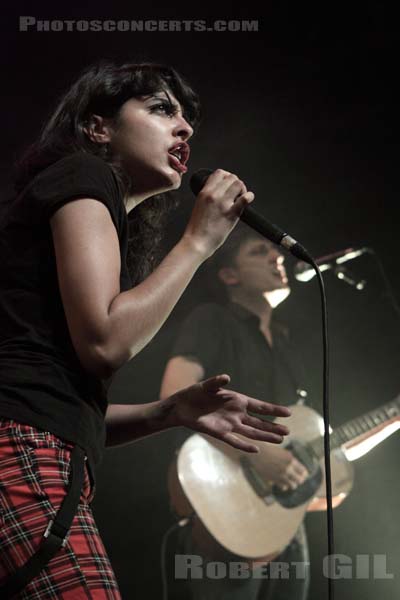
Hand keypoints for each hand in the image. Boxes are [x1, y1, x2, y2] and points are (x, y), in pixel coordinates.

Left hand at [165, 373, 290, 452]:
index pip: (259, 406)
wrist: (182, 406)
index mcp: (237, 400)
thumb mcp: (207, 385)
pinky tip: (255, 450)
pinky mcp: (219, 433)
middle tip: (288, 432)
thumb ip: (217, 381)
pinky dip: (244, 445)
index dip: (273, 410)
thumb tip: (226, 377)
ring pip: (251, 432)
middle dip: (273, 427)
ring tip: (279, 440)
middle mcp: (236, 414)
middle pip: (259, 422)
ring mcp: (229, 424)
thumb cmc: (196, 393)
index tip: (288, 413)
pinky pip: (234, 440)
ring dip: (264, 436)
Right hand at [183, 169, 254, 258]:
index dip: (227, 177)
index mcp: (204, 192)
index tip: (229, 185)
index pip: (219, 173)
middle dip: (236, 183)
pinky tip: (248, 199)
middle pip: (231, 177)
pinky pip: (244, 198)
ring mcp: (222, 203)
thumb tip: (221, 191)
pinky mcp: (231, 213)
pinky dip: (249, 196)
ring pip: (238, 184)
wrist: (196, 242)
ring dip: (242, 189)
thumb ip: (209, 196)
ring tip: (240, 198)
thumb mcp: (199, 205)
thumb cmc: (197, 228)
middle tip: (236, 194)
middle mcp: (213, 195)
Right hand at [250, 444, 308, 490]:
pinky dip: (284, 486)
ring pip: (292, 485)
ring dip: (292, 484)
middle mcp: (287, 468)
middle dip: (299, 480)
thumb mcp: (284, 453)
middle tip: (298, 480)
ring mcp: (280, 474)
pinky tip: (283, 484)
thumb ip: (291, 461)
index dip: (304, 474)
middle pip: (299, 480)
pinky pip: (283, 487)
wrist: (258, 453)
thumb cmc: (271, 451)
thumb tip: (299, 470)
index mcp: (291, 459)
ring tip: (291, 483)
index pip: (303, 471)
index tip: (303, 475)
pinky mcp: (274, 479)